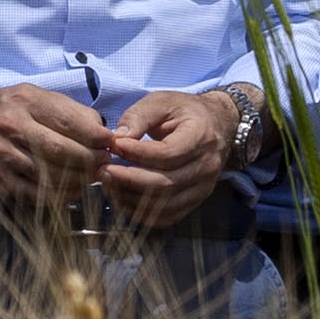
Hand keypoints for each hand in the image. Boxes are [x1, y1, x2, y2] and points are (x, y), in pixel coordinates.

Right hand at [0, 80, 111, 201]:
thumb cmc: (4, 109)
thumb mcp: (32, 95)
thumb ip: (66, 110)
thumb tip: (102, 130)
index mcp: (27, 101)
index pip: (72, 121)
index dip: (98, 137)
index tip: (111, 144)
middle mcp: (13, 126)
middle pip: (64, 151)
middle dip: (91, 162)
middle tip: (105, 166)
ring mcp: (3, 154)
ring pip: (51, 175)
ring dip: (78, 181)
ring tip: (92, 179)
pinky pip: (34, 193)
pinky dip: (58, 195)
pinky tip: (70, 191)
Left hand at [100, 85, 250, 229]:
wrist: (216, 125)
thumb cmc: (185, 112)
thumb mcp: (162, 102)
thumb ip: (138, 117)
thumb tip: (117, 138)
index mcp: (201, 137)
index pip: (168, 154)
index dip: (137, 153)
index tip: (115, 146)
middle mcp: (206, 166)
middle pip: (165, 183)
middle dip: (128, 179)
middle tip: (103, 170)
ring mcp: (203, 187)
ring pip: (164, 205)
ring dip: (132, 198)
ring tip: (110, 183)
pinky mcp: (195, 201)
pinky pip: (168, 217)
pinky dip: (142, 213)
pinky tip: (123, 198)